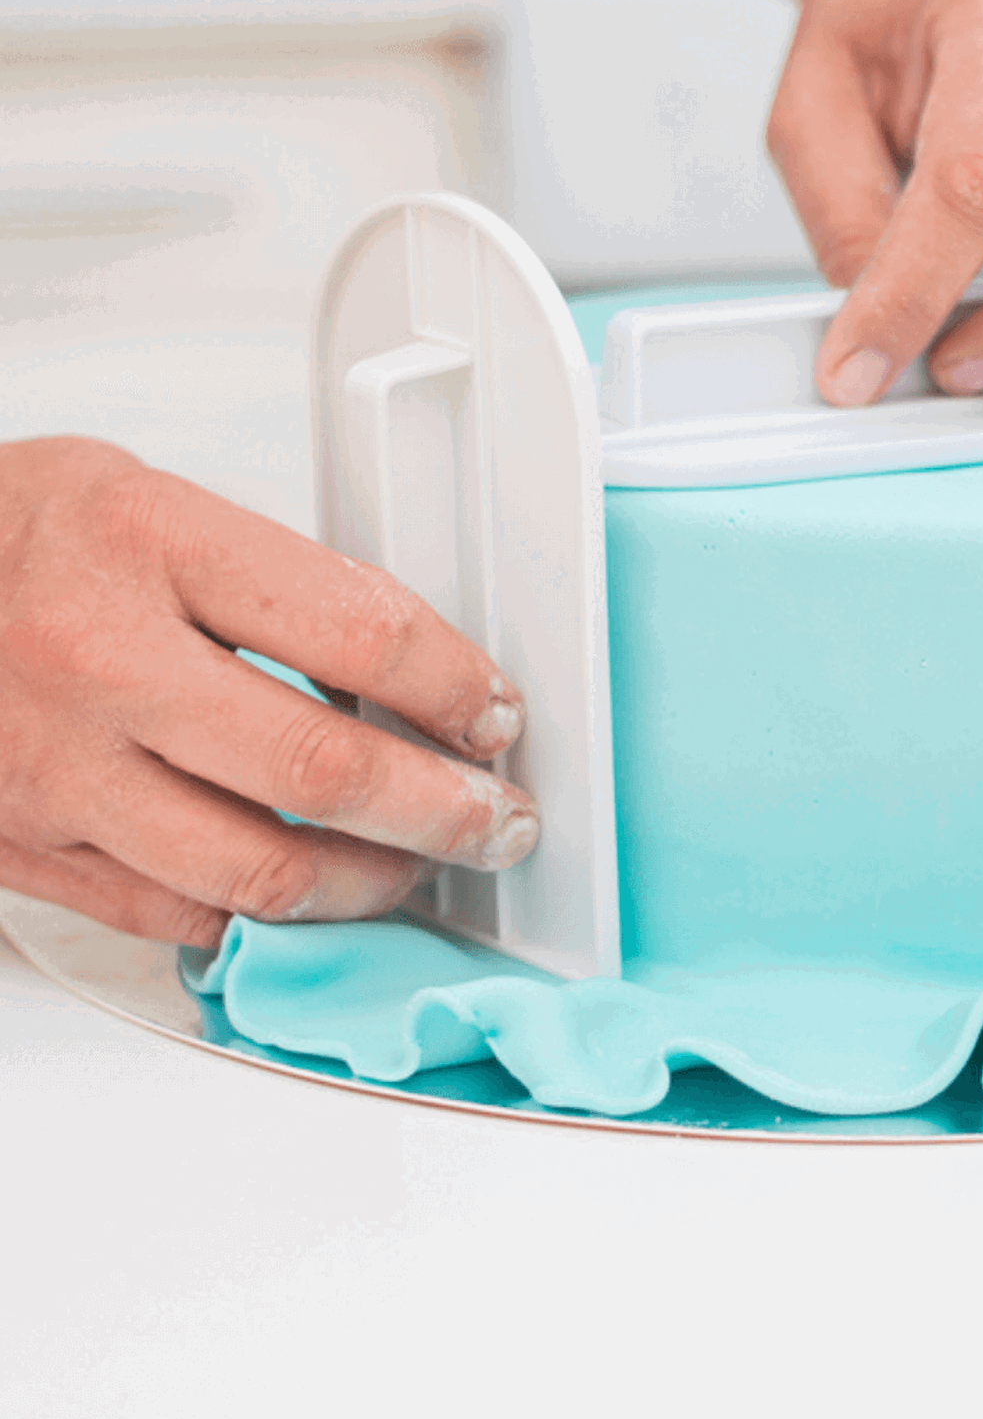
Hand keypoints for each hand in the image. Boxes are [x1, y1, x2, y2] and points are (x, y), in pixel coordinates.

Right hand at [0, 437, 537, 948]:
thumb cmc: (13, 536)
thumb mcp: (151, 502)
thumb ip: (277, 582)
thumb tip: (408, 671)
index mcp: (148, 543)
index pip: (359, 631)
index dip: (457, 686)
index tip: (494, 714)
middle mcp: (99, 663)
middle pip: (323, 769)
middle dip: (446, 810)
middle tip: (498, 820)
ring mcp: (55, 770)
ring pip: (259, 871)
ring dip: (372, 882)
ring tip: (420, 866)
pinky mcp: (25, 850)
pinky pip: (178, 915)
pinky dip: (266, 915)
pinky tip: (311, 889)